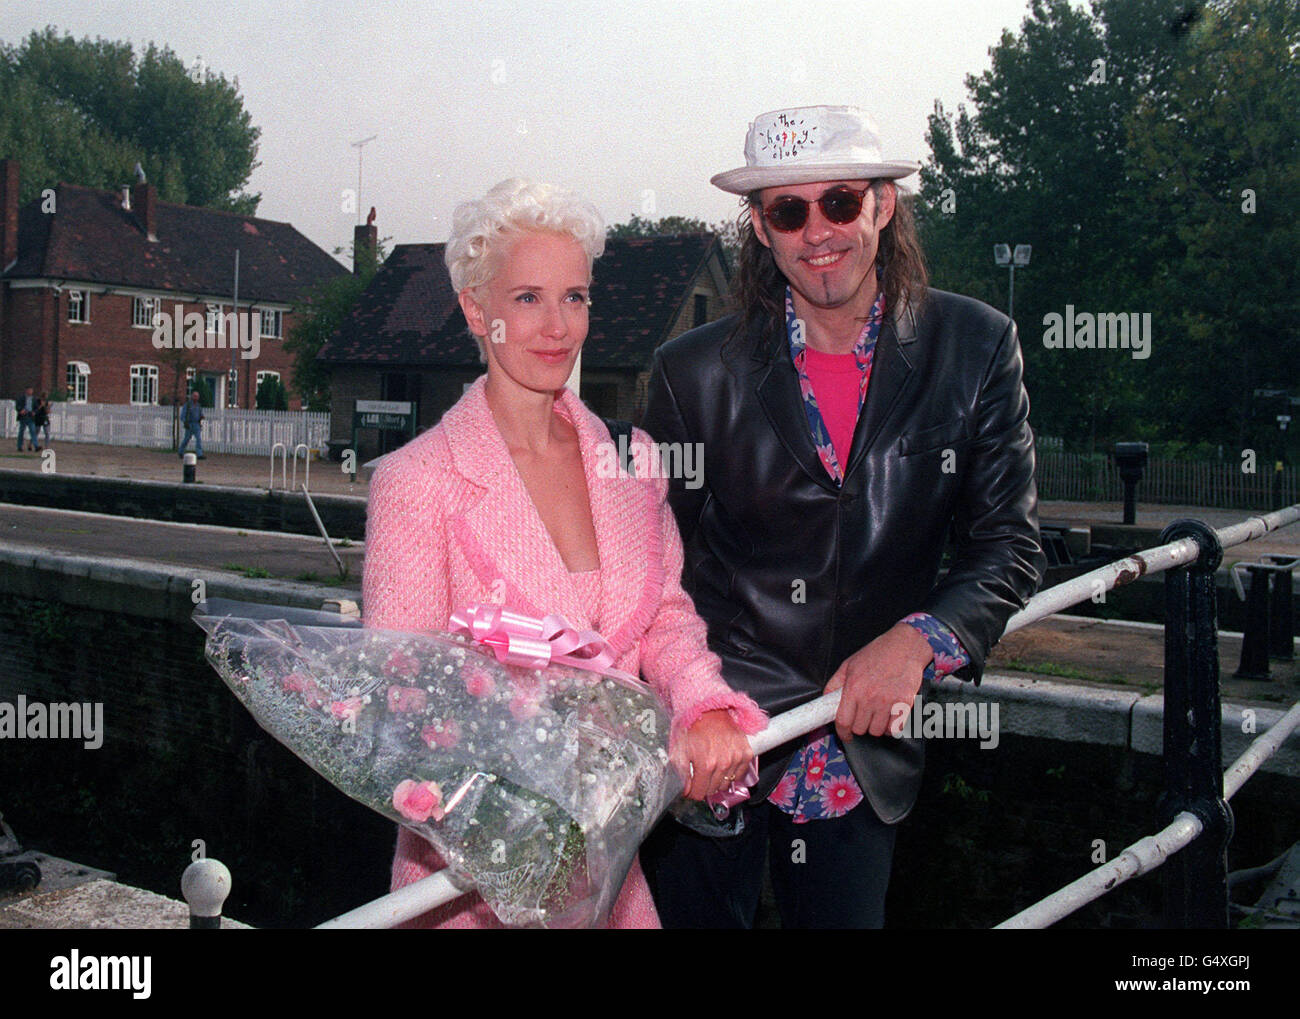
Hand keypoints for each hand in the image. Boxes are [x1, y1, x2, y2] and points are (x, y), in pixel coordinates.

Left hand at [672, 709, 753, 799]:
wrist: (710, 710)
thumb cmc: (693, 728)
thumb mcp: (679, 750)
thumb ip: (681, 774)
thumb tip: (685, 791)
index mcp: (706, 764)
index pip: (699, 793)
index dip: (692, 792)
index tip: (691, 787)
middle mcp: (723, 764)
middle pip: (713, 790)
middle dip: (704, 786)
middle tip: (700, 776)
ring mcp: (737, 759)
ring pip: (726, 784)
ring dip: (718, 781)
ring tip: (712, 768)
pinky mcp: (746, 753)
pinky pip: (740, 775)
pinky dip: (732, 774)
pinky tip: (724, 766)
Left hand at [824, 622, 932, 741]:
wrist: (905, 646)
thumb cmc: (877, 653)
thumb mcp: (849, 665)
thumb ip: (835, 684)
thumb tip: (826, 701)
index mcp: (854, 687)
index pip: (843, 721)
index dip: (843, 733)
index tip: (845, 735)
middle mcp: (870, 697)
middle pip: (860, 729)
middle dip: (860, 725)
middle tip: (863, 716)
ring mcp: (888, 702)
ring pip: (877, 731)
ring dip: (875, 726)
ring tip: (876, 714)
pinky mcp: (904, 704)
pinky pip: (894, 729)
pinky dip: (891, 727)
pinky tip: (889, 717)